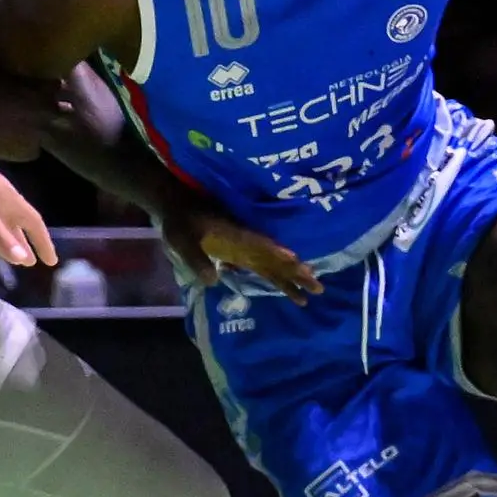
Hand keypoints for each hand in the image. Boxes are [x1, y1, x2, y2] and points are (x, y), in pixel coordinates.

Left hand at [161, 192, 319, 300]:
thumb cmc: (180, 222)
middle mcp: (246, 242)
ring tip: (314, 290)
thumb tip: (213, 281)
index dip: (277, 255)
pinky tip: (288, 283)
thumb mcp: (181, 239)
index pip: (261, 247)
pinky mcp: (241, 250)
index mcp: (235, 236)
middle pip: (277, 259)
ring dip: (293, 276)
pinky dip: (278, 273)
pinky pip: (265, 263)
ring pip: (275, 263)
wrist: (177, 206)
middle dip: (297, 272)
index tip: (296, 261)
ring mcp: (246, 246)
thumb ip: (195, 258)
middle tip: (319, 288)